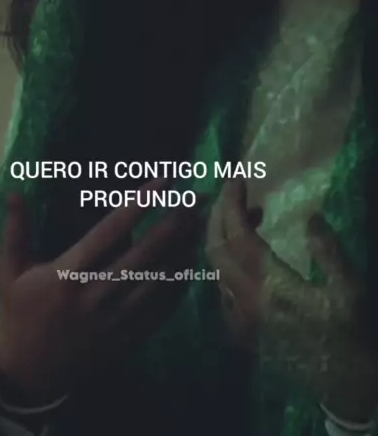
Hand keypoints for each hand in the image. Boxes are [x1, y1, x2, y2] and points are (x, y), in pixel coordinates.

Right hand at [0, 180, 201, 403]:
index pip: (111, 231)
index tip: (163, 181)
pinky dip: (180, 285)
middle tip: (196, 200)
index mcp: (69, 275)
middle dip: (173, 225)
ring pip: (159, 282)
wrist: (28, 373)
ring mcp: (116, 319)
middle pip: (145, 255)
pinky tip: (192, 263)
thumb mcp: (10, 271)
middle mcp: (97, 295)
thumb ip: (16, 230)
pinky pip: (162, 310)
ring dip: (182, 251)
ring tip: (201, 224)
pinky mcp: (128, 337)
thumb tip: (13, 190)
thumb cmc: (19, 313)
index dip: (139, 204)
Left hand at [206, 179, 377, 422]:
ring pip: (216, 269)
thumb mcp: (351, 291)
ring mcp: (242, 319)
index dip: (233, 203)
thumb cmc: (352, 336)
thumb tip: (311, 217)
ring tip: (251, 216)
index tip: (237, 178)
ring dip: (224, 237)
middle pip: (216, 249)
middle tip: (233, 190)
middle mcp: (246, 302)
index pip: (237, 235)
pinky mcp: (244, 332)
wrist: (347, 388)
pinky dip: (228, 262)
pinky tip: (249, 255)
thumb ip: (329, 251)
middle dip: (218, 214)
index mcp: (270, 287)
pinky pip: (223, 288)